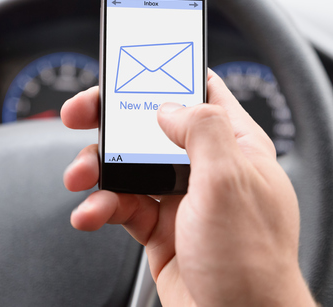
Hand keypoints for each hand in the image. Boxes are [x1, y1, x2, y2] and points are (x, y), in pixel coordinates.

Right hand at [61, 70, 315, 306]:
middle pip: (149, 126)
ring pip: (127, 166)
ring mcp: (180, 197)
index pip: (197, 92)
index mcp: (233, 144)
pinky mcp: (159, 227)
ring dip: (96, 168)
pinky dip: (100, 207)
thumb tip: (168, 106)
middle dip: (110, 120)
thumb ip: (201, 130)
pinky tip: (90, 214)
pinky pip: (121, 205)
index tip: (126, 70)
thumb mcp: (229, 182)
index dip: (161, 76)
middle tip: (79, 115)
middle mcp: (205, 167)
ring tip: (79, 178)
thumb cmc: (253, 263)